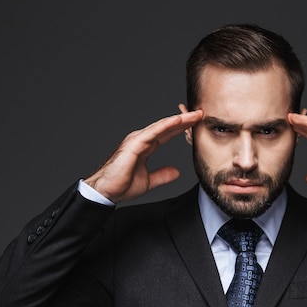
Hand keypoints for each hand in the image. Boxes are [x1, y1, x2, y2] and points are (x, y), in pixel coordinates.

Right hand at [84, 110, 202, 203]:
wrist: (106, 192)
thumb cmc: (121, 185)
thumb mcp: (149, 181)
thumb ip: (162, 175)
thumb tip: (177, 172)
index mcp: (144, 146)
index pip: (167, 134)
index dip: (182, 128)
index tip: (197, 124)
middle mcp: (141, 140)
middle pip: (166, 127)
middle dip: (184, 120)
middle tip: (201, 113)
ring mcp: (136, 140)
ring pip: (161, 126)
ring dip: (179, 120)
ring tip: (194, 115)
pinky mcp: (133, 145)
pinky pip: (152, 133)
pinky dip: (165, 126)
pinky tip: (177, 121)